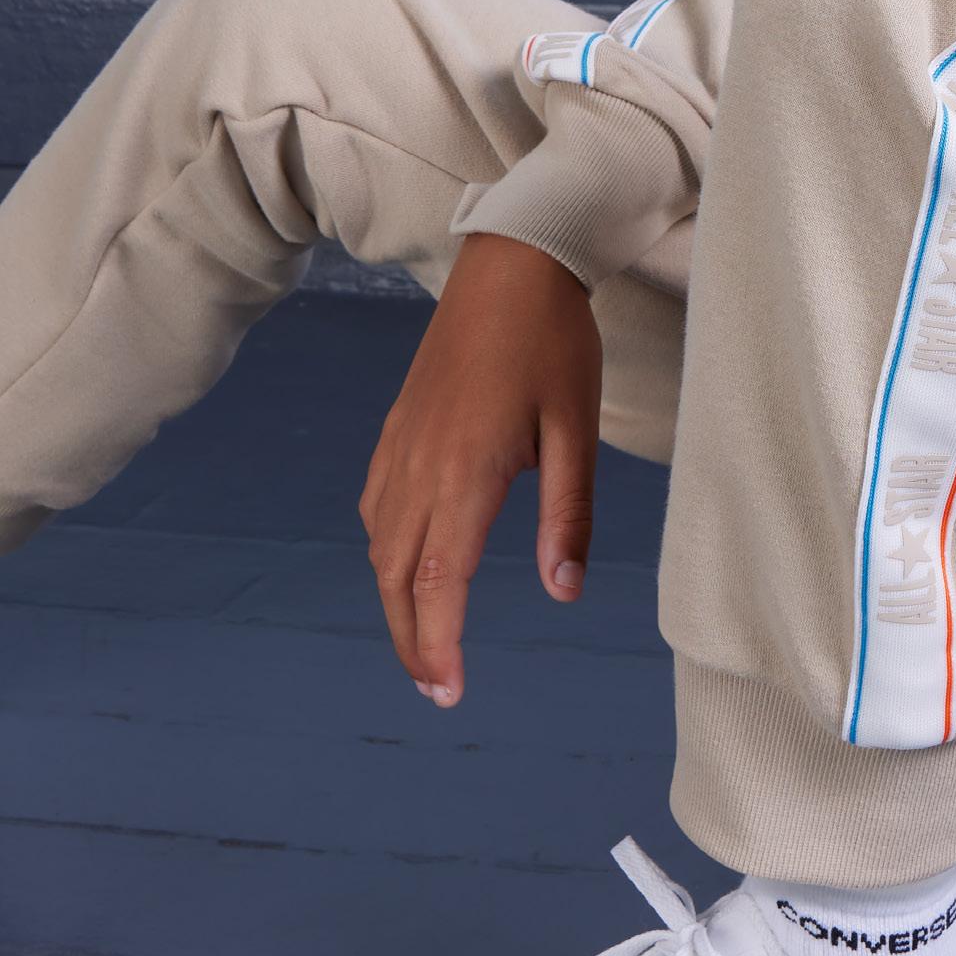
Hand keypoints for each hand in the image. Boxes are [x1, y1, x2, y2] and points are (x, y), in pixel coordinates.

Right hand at [358, 232, 601, 708]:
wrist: (513, 264)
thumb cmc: (554, 343)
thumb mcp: (576, 431)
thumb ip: (568, 516)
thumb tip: (562, 592)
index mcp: (464, 473)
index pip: (436, 582)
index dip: (437, 644)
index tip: (448, 692)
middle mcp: (419, 466)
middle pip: (395, 577)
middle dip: (413, 639)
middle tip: (437, 688)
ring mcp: (401, 445)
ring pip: (380, 545)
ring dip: (396, 601)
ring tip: (425, 642)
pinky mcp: (399, 427)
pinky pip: (378, 506)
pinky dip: (386, 553)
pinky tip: (407, 565)